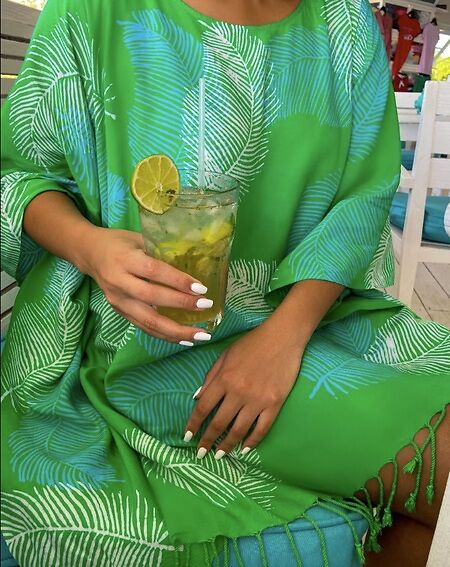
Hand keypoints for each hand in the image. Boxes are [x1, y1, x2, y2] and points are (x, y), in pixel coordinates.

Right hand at [81, 227, 213, 343]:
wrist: (89, 253)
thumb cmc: (119, 242)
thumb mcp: (139, 238)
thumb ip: (162, 250)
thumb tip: (196, 262)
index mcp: (125, 259)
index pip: (154, 272)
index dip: (178, 281)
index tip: (201, 289)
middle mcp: (119, 282)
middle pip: (151, 299)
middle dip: (181, 305)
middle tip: (205, 307)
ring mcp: (117, 300)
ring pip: (147, 321)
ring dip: (175, 331)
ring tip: (199, 336)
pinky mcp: (119, 311)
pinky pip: (144, 327)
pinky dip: (165, 335)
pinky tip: (183, 339)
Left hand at [183, 321, 303, 458]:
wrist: (282, 337)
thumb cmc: (252, 343)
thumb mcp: (225, 355)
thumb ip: (211, 376)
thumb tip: (197, 398)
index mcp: (224, 379)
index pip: (203, 408)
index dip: (193, 424)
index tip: (187, 437)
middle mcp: (238, 392)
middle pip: (219, 423)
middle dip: (207, 441)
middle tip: (200, 453)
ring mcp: (257, 400)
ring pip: (239, 430)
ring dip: (227, 445)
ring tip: (220, 455)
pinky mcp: (274, 403)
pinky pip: (262, 428)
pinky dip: (253, 441)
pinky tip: (245, 449)